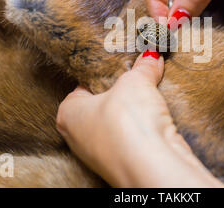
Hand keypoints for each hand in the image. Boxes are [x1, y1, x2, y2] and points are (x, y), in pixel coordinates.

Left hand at [57, 52, 223, 186]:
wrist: (151, 166)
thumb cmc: (126, 123)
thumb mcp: (135, 82)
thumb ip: (143, 68)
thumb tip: (152, 57)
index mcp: (68, 113)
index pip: (84, 85)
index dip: (105, 73)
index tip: (123, 64)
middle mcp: (78, 137)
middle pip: (102, 104)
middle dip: (122, 92)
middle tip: (139, 76)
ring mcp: (100, 154)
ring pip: (118, 124)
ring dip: (135, 112)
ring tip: (150, 96)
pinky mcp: (123, 163)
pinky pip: (132, 139)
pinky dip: (143, 129)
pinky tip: (156, 119)